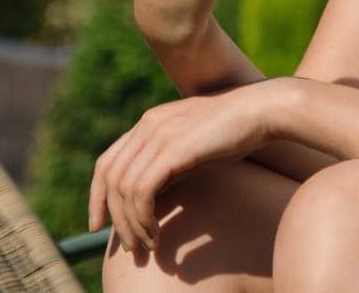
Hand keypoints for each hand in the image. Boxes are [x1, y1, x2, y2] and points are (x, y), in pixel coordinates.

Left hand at [89, 79, 282, 255]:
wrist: (261, 111)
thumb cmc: (235, 134)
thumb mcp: (192, 150)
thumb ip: (169, 167)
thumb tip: (151, 200)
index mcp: (149, 123)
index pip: (106, 162)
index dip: (97, 196)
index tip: (99, 224)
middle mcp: (147, 125)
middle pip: (109, 177)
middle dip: (113, 217)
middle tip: (128, 247)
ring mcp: (158, 134)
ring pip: (123, 188)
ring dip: (130, 223)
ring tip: (147, 245)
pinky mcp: (173, 149)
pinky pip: (141, 190)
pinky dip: (143, 217)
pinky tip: (156, 233)